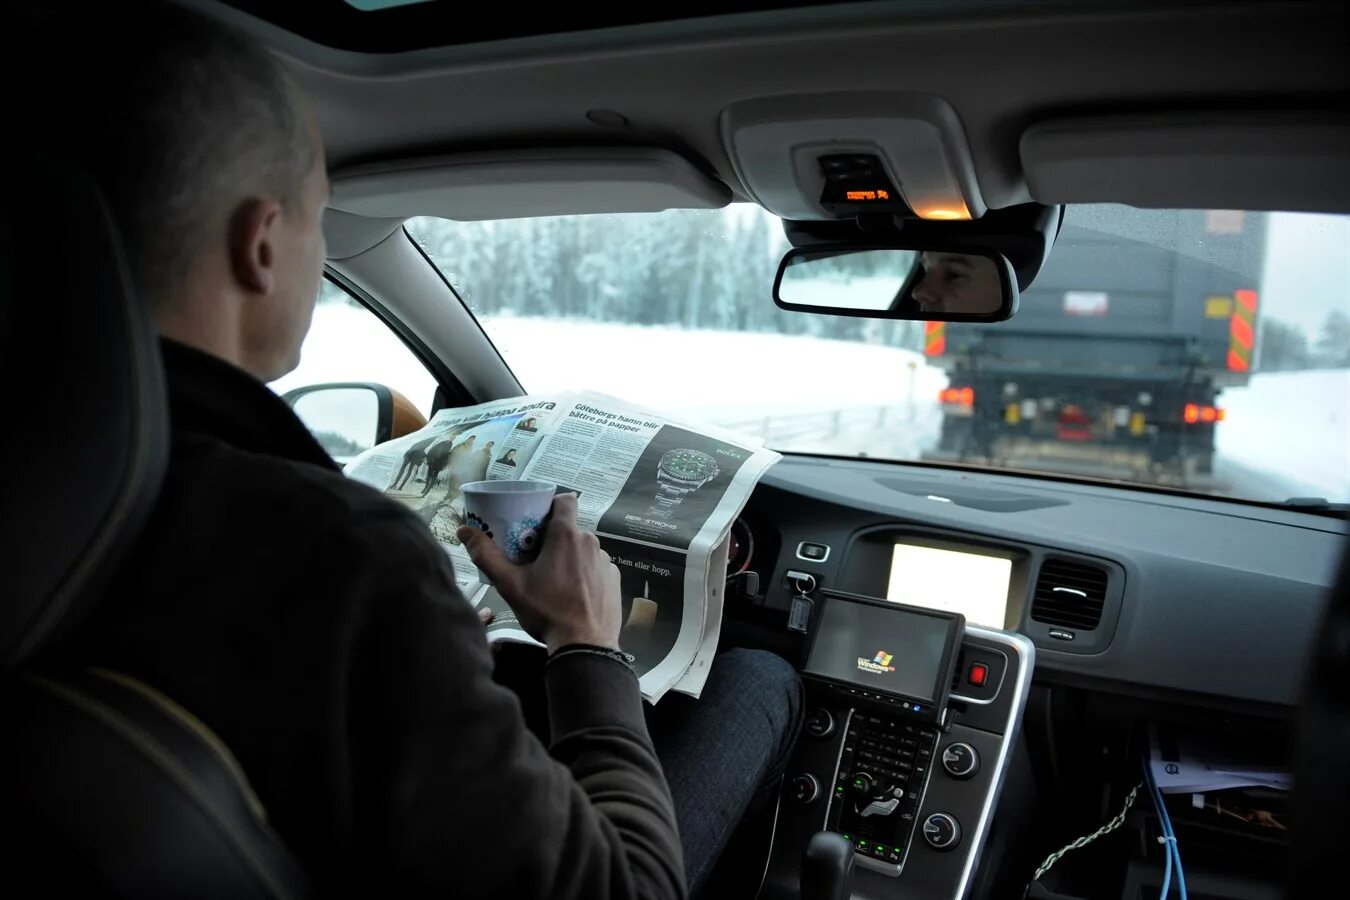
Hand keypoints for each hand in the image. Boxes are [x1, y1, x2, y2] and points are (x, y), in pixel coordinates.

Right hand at [457, 493, 620, 652]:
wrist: (584, 645)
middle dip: (554, 538)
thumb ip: (486, 555)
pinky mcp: (615, 579)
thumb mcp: (510, 585)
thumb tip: (464, 530)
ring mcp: (605, 561)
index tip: (539, 518)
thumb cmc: (546, 612)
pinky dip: (586, 575)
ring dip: (571, 558)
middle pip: (571, 529)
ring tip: (555, 581)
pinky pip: (597, 568)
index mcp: (566, 536)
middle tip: (536, 558)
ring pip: (584, 550)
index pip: (566, 500)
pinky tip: (574, 594)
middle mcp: (590, 542)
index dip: (553, 504)